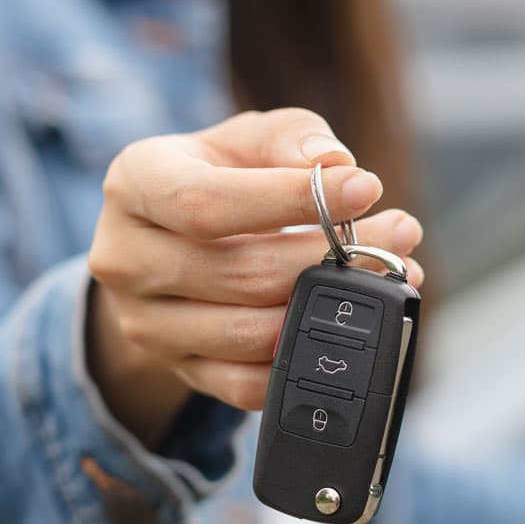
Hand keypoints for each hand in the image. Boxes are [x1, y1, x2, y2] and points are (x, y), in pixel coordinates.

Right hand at [86, 109, 425, 440]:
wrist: (166, 243)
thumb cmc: (217, 177)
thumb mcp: (245, 139)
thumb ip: (290, 138)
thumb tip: (335, 165)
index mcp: (135, 185)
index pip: (207, 204)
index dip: (290, 200)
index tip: (365, 188)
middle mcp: (126, 258)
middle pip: (240, 273)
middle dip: (331, 258)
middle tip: (398, 236)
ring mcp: (148, 325)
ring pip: (251, 333)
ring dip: (329, 311)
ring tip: (386, 276)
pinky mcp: (180, 371)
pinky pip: (250, 384)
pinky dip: (306, 358)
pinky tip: (343, 326)